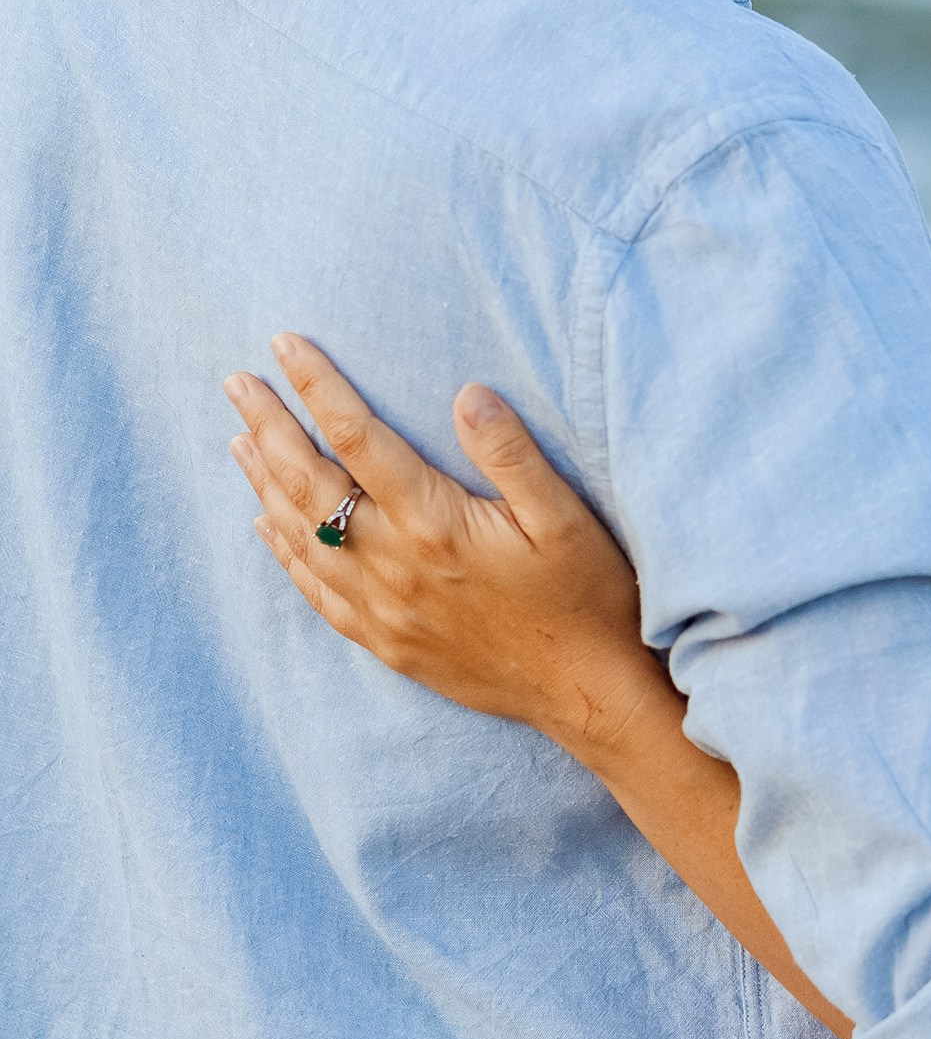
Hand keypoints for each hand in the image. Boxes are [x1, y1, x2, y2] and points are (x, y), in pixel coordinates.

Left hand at [227, 338, 662, 758]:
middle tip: (236, 383)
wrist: (586, 694)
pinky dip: (283, 553)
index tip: (284, 344)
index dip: (317, 386)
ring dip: (263, 483)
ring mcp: (383, 608)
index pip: (358, 438)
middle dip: (269, 426)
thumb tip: (467, 393)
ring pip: (301, 536)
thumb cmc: (586, 598)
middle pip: (309, 483)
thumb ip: (512, 453)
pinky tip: (265, 526)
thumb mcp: (566, 517)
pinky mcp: (386, 641)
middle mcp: (394, 565)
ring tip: (238, 439)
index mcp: (434, 523)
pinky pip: (315, 591)